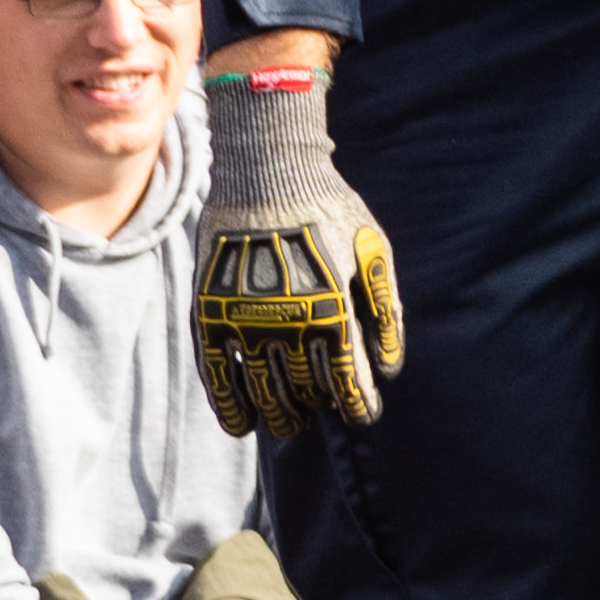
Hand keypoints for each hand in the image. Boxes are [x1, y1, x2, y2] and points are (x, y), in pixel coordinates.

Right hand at [195, 69, 404, 436]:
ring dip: (279, 415)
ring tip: (291, 424)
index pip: (348, 379)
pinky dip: (228, 403)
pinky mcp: (209, 314)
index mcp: (333, 311)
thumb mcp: (373, 253)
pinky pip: (216, 373)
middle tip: (324, 411)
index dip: (359, 404)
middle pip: (305, 390)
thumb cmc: (329, 212)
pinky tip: (240, 424)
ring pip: (262, 390)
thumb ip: (384, 310)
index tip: (364, 413)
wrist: (265, 175)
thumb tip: (389, 366)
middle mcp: (287, 324)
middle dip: (318, 408)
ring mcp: (243, 321)